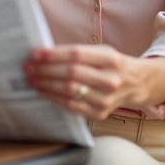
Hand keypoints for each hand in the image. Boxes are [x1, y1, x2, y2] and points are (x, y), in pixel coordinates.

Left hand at [23, 45, 164, 120]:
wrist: (135, 83)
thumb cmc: (112, 65)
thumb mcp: (101, 52)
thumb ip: (77, 53)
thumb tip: (44, 55)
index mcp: (111, 59)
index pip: (77, 55)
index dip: (54, 54)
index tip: (35, 54)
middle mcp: (111, 79)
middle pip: (71, 73)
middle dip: (45, 70)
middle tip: (28, 67)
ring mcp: (106, 98)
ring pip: (69, 90)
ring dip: (46, 84)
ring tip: (33, 79)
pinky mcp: (100, 113)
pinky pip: (71, 105)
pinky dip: (54, 98)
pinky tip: (44, 91)